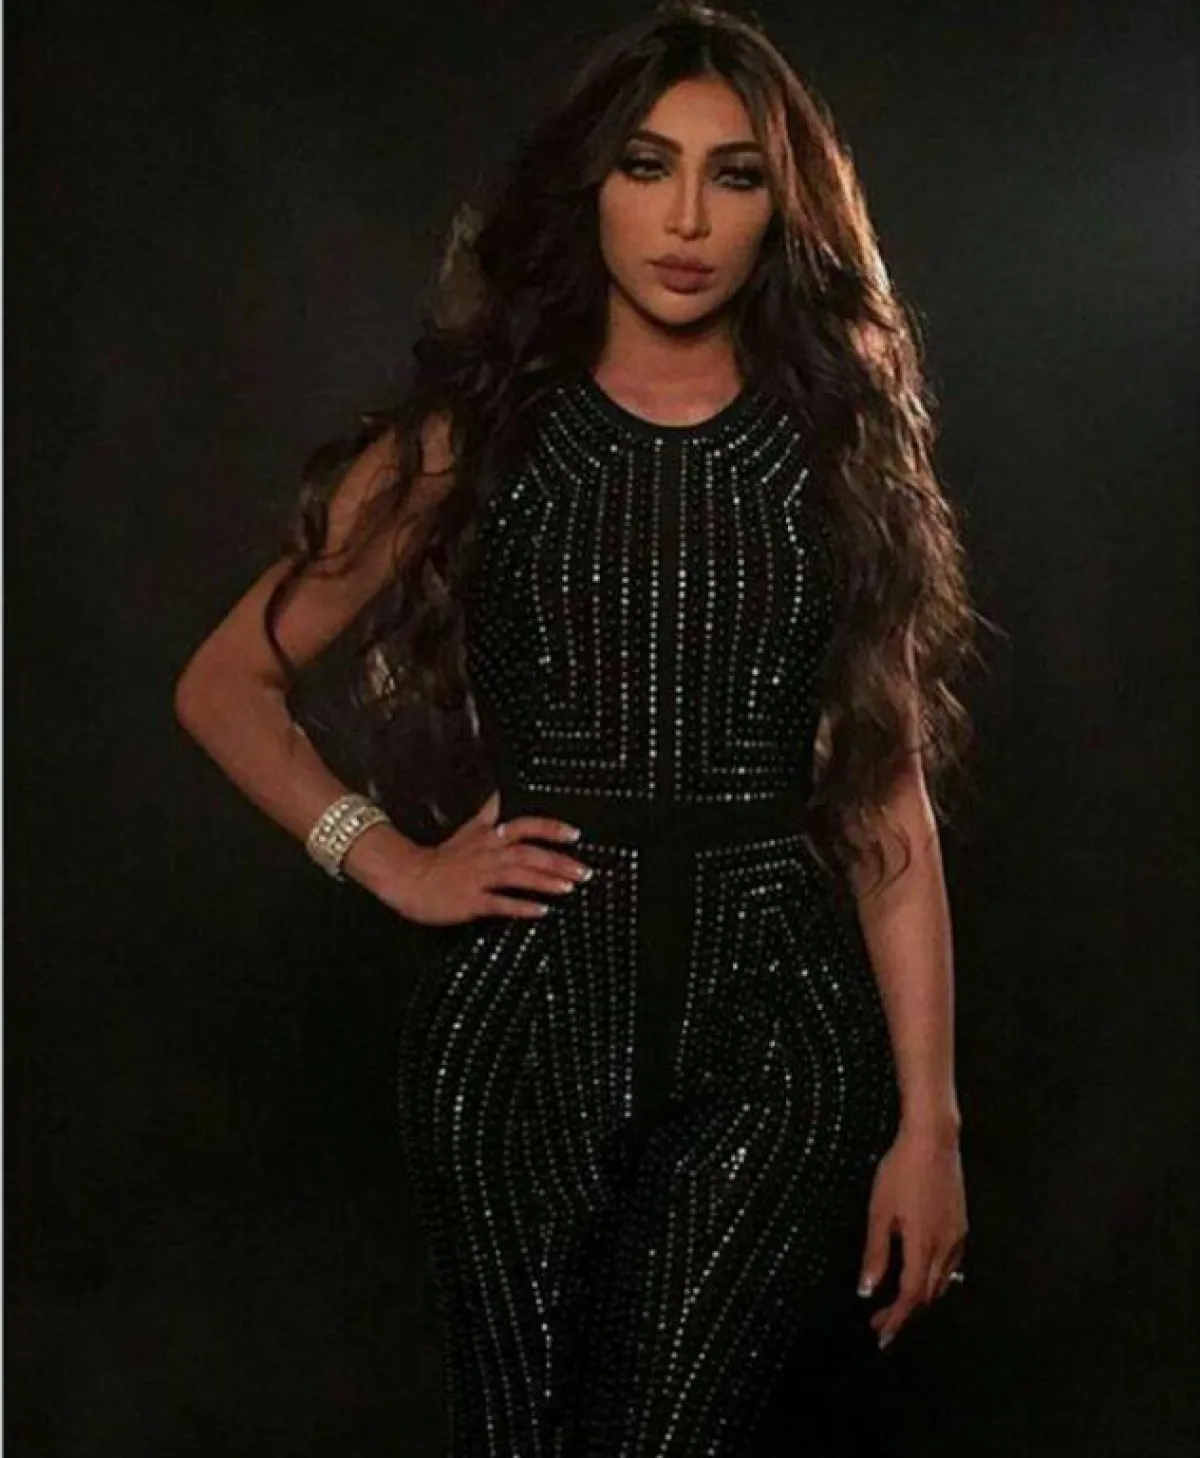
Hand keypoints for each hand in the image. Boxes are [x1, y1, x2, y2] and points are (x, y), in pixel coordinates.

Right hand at [359, 789, 592, 927]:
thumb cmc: (441, 857)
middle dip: (559, 861)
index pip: (525, 826)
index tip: (575, 835)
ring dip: (546, 881)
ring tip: (570, 887)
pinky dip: (522, 907)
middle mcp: (488, 854)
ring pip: (518, 876)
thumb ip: (488, 813)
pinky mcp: (471, 901)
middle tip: (585, 871)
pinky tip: (541, 911)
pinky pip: (500, 903)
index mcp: (489, 837)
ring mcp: (480, 878)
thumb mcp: (467, 829)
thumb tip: (500, 792)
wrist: (409, 877)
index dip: (550, 829)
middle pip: (529, 853)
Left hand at [857, 1121, 967, 1349]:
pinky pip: (950, 1265)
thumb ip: (875, 1253)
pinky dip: (934, 1279)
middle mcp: (946, 1247)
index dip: (895, 1319)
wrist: (933, 1140)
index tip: (881, 1335)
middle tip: (880, 1321)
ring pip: (940, 1282)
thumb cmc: (901, 1171)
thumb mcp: (879, 1211)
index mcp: (923, 1246)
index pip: (910, 1296)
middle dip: (904, 1313)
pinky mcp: (961, 1226)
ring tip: (897, 1303)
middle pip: (927, 1295)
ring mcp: (957, 1237)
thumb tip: (866, 1290)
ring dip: (919, 1297)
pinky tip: (922, 1275)